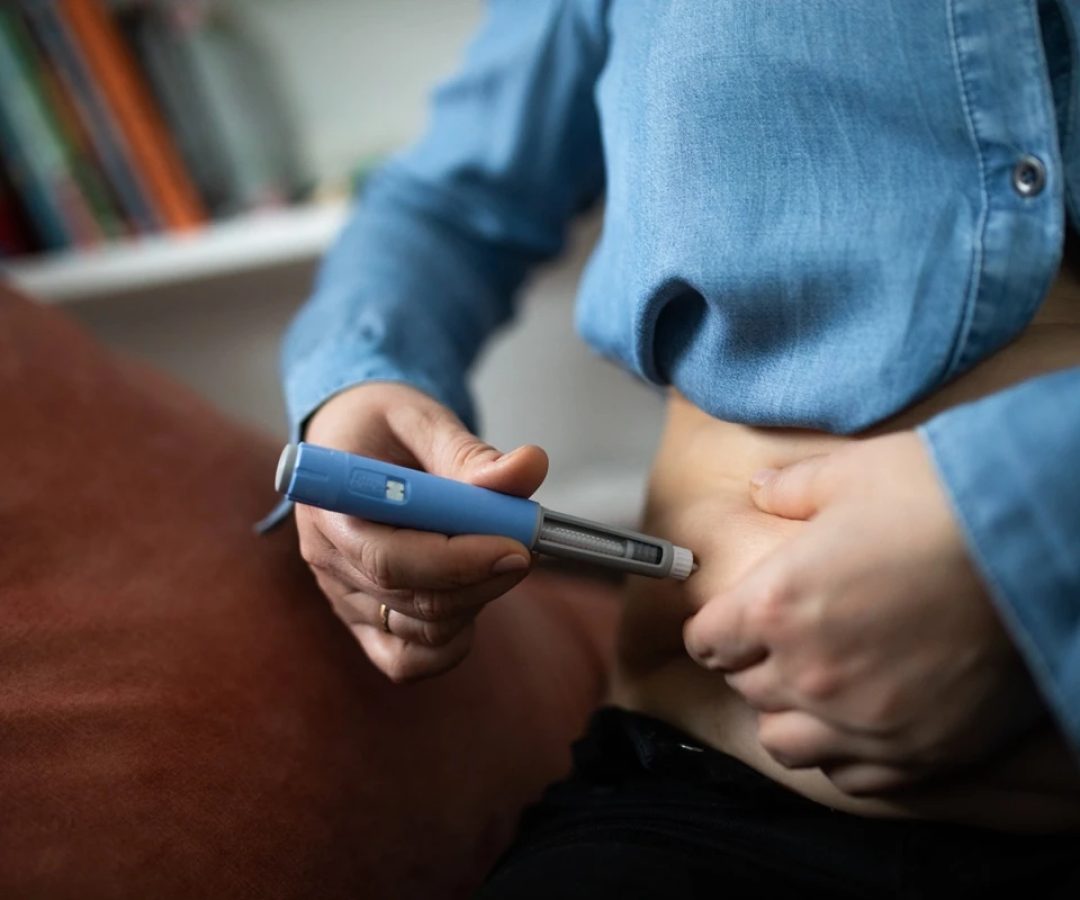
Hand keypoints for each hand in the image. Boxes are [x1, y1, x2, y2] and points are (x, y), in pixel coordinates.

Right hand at [297, 382, 547, 682]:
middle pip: (412, 600)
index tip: (515, 545)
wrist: (353, 441)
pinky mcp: (364, 622)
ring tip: (497, 551)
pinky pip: (407, 660)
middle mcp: (329, 561)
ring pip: (421, 633)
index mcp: (331, 506)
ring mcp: (345, 598)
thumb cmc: (382, 426)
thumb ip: (469, 451)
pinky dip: (451, 642)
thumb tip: (528, 468)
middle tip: (527, 543)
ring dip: (475, 600)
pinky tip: (473, 595)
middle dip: (483, 578)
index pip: (389, 559)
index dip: (458, 561)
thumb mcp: (421, 419)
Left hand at [683, 431, 1041, 794]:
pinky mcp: (919, 752)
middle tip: (779, 643)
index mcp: (776, 605)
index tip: (729, 622)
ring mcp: (863, 721)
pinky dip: (839, 754)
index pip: (708, 641)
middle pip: (745, 688)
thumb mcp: (851, 474)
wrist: (1036, 544)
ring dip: (786, 715)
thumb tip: (763, 488)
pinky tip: (854, 724)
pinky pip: (851, 778)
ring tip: (810, 688)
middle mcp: (809, 673)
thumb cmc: (939, 501)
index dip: (716, 628)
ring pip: (785, 742)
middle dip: (752, 664)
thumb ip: (792, 489)